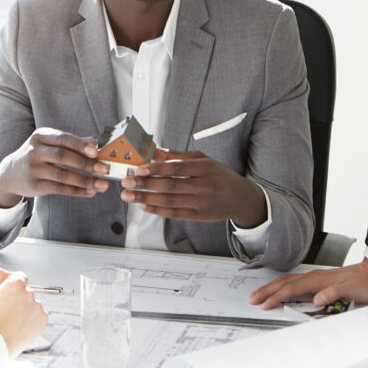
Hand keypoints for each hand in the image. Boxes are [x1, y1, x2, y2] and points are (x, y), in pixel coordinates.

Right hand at [0, 128, 108, 207]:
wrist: (10, 173)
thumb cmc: (37, 155)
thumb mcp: (48, 144)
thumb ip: (71, 143)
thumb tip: (97, 142)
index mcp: (41, 136)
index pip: (63, 139)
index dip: (80, 145)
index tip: (96, 151)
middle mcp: (35, 151)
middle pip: (63, 156)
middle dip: (86, 163)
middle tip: (104, 169)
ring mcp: (33, 169)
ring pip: (62, 175)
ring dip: (85, 180)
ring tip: (102, 184)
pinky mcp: (35, 186)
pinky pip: (59, 189)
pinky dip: (77, 191)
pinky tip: (90, 192)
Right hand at [0, 268, 48, 356]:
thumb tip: (4, 273)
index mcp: (16, 285)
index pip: (19, 277)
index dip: (11, 284)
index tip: (6, 294)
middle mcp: (29, 294)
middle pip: (25, 291)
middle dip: (17, 297)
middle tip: (5, 310)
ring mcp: (37, 307)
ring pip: (31, 303)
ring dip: (24, 308)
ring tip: (11, 320)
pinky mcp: (42, 320)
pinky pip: (38, 315)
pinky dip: (31, 319)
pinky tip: (19, 325)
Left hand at [120, 149, 266, 227]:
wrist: (240, 198)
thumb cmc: (218, 175)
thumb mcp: (202, 160)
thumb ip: (177, 156)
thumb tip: (153, 151)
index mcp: (205, 168)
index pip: (177, 168)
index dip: (157, 169)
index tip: (139, 169)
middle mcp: (203, 186)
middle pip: (170, 186)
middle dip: (145, 184)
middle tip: (126, 182)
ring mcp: (201, 203)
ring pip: (168, 201)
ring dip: (145, 198)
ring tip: (128, 195)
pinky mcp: (198, 216)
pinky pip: (173, 213)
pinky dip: (156, 210)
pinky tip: (142, 205)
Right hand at [248, 258, 367, 309]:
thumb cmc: (362, 284)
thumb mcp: (350, 291)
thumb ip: (333, 294)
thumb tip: (318, 298)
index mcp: (317, 280)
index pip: (290, 289)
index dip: (276, 298)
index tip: (265, 305)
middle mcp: (312, 277)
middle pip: (283, 283)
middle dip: (266, 291)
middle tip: (252, 299)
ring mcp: (313, 278)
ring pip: (286, 282)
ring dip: (271, 288)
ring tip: (259, 294)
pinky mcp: (316, 280)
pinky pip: (293, 283)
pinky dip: (281, 286)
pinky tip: (279, 289)